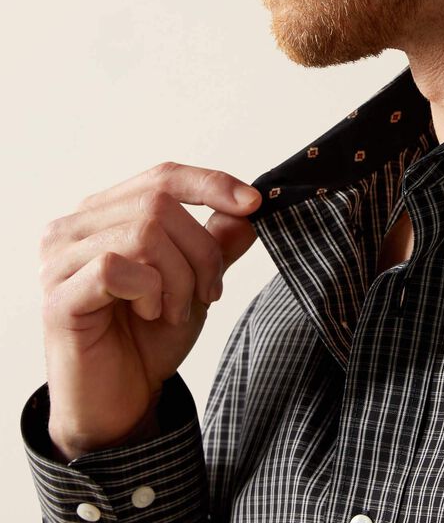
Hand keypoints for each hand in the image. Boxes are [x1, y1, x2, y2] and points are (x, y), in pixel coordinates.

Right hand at [38, 161, 260, 459]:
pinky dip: (150, 291)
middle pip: (160, 203)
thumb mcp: (198, 281)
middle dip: (202, 251)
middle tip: (210, 292)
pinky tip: (150, 314)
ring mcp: (61, 260)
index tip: (253, 204)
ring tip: (177, 310)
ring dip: (180, 277)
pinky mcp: (58, 296)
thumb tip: (247, 210)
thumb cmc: (151, 335)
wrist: (123, 400)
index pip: (163, 176)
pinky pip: (116, 268)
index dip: (211, 184)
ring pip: (144, 232)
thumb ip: (219, 243)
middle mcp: (77, 227)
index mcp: (108, 214)